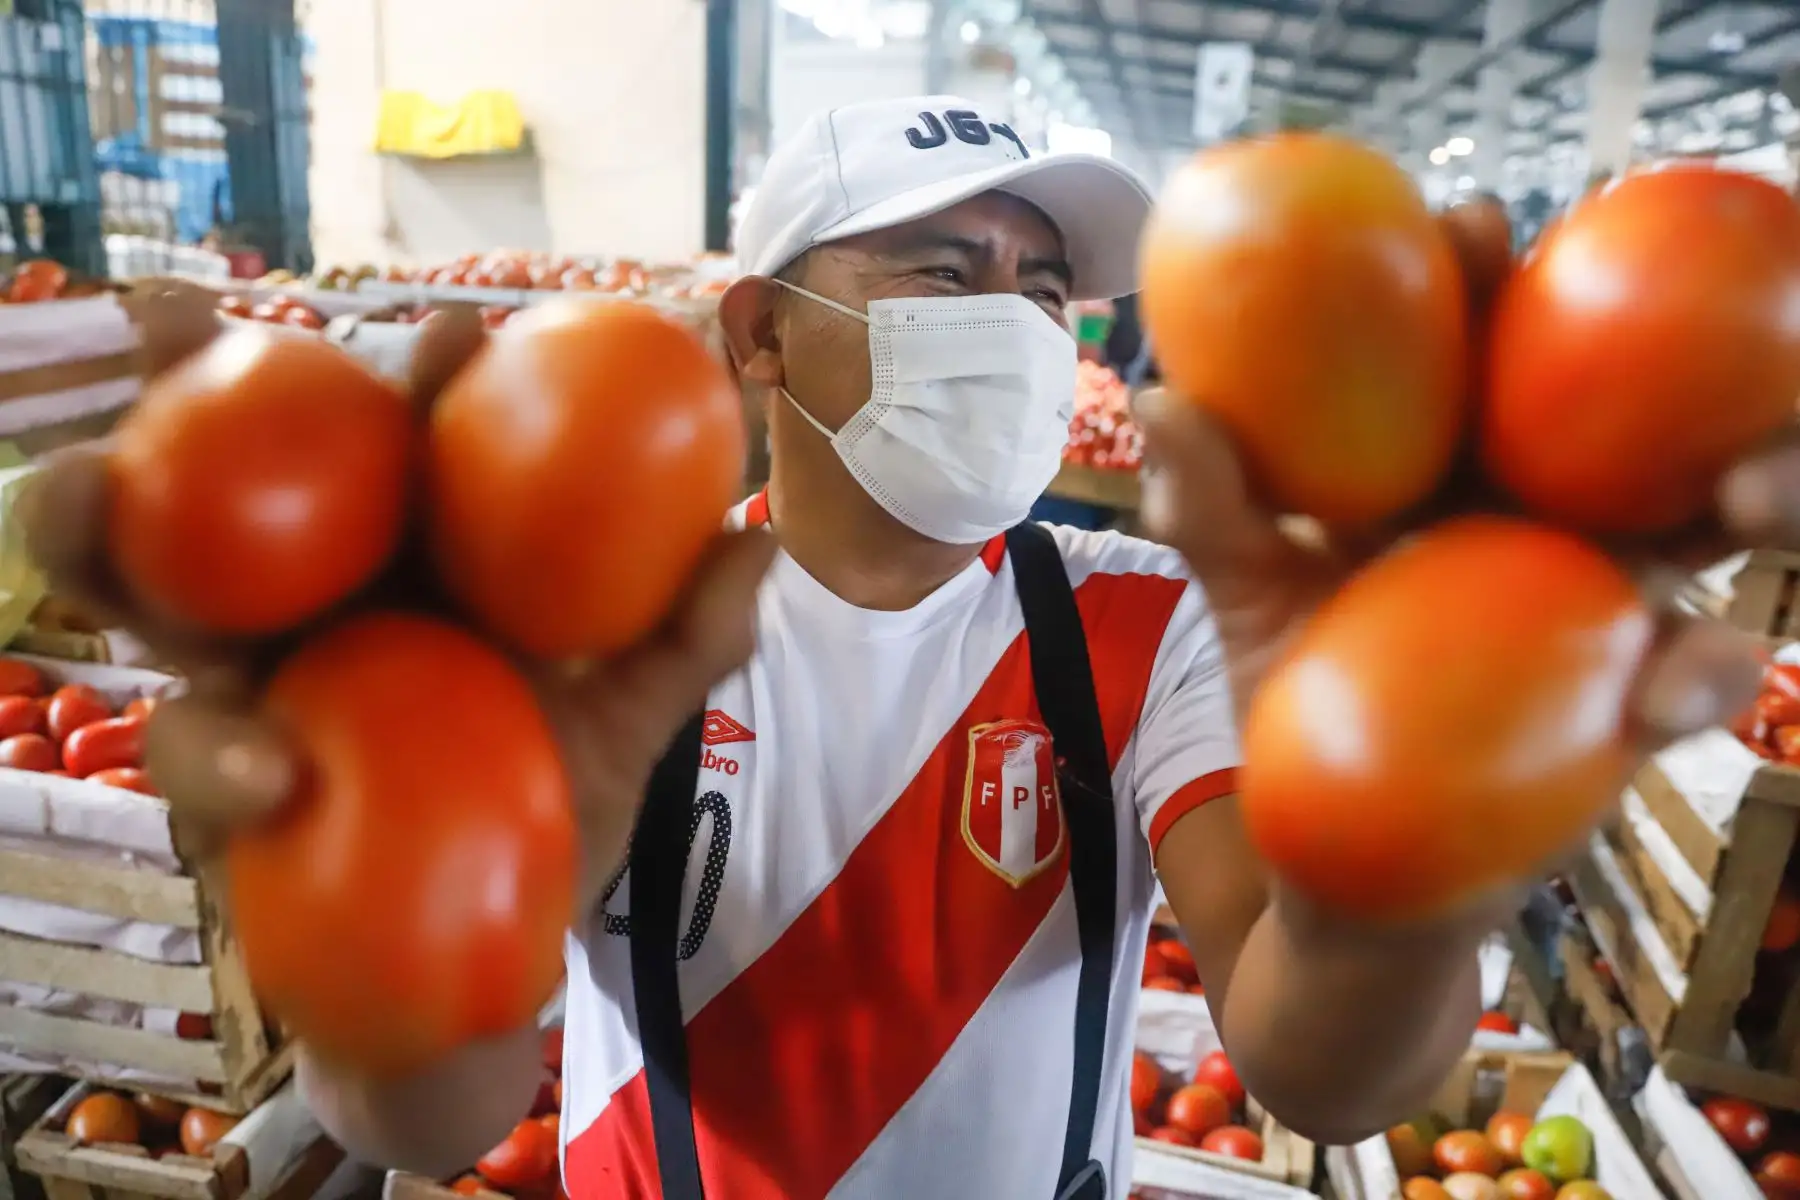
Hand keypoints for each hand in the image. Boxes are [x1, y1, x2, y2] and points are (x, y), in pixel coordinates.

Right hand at [19, 301, 773, 917]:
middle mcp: (325, 598)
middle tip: (163, 312)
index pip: (413, 448)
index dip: (424, 382)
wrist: (491, 961)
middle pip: (243, 471)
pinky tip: (276, 780)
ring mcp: (257, 677)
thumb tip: (760, 538)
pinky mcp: (215, 776)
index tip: (456, 337)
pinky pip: (193, 751)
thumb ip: (686, 638)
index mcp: (423, 562)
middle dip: (185, 381)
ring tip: (84, 486)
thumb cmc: (555, 821)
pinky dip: (222, 756)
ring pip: (152, 581)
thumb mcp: (630, 726)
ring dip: (94, 520)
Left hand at [1134, 200, 1787, 912]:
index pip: (1484, 352)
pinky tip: (1674, 689)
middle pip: (1625, 410)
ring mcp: (1603, 599)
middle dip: (1672, 354)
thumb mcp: (1244, 589)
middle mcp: (1543, 513)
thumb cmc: (1294, 692)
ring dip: (1760, 490)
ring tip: (1746, 490)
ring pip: (1705, 526)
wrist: (1336, 851)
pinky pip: (1691, 681)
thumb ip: (1208, 502)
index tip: (1470, 228)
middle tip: (1666, 319)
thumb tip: (1162, 400)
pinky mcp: (1634, 701)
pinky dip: (1697, 679)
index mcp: (1453, 464)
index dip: (1488, 281)